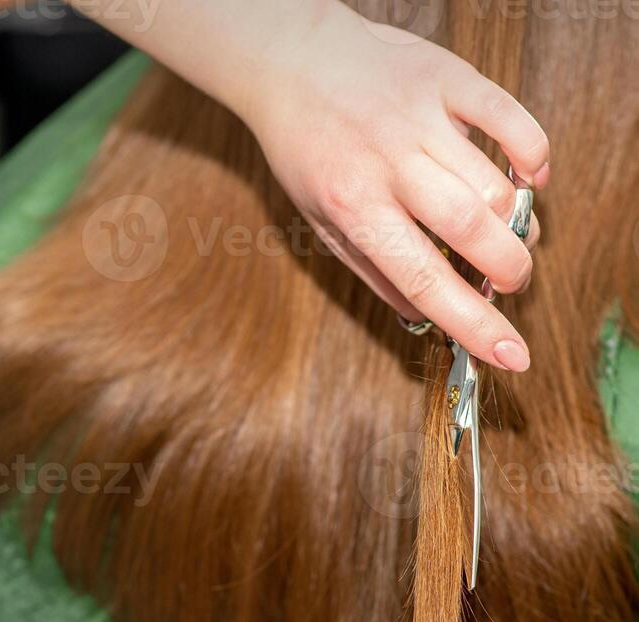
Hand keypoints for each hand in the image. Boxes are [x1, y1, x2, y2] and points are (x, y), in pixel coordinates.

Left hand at [246, 1, 547, 370]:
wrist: (291, 60)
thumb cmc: (307, 150)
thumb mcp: (320, 224)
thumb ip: (374, 272)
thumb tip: (423, 318)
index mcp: (357, 208)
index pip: (427, 281)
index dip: (476, 326)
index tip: (514, 357)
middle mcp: (392, 163)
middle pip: (476, 230)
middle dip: (510, 271)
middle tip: (510, 281)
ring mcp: (422, 118)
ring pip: (498, 186)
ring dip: (518, 223)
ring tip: (508, 231)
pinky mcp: (448, 78)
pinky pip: (513, 120)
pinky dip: (534, 158)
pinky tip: (527, 177)